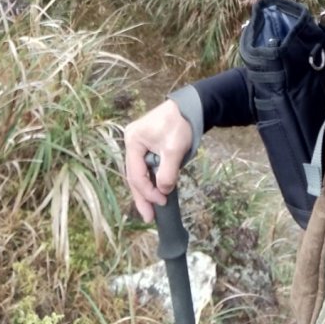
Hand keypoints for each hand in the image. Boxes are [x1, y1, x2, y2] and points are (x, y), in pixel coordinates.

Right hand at [123, 98, 192, 221]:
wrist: (192, 106)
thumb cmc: (181, 124)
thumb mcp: (174, 150)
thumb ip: (167, 173)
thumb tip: (164, 192)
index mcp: (133, 141)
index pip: (136, 174)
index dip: (148, 192)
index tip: (162, 202)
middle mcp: (132, 142)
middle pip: (135, 175)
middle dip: (143, 196)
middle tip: (149, 217)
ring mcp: (139, 143)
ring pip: (140, 173)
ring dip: (148, 190)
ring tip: (153, 209)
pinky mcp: (148, 145)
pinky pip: (147, 167)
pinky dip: (152, 180)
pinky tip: (157, 192)